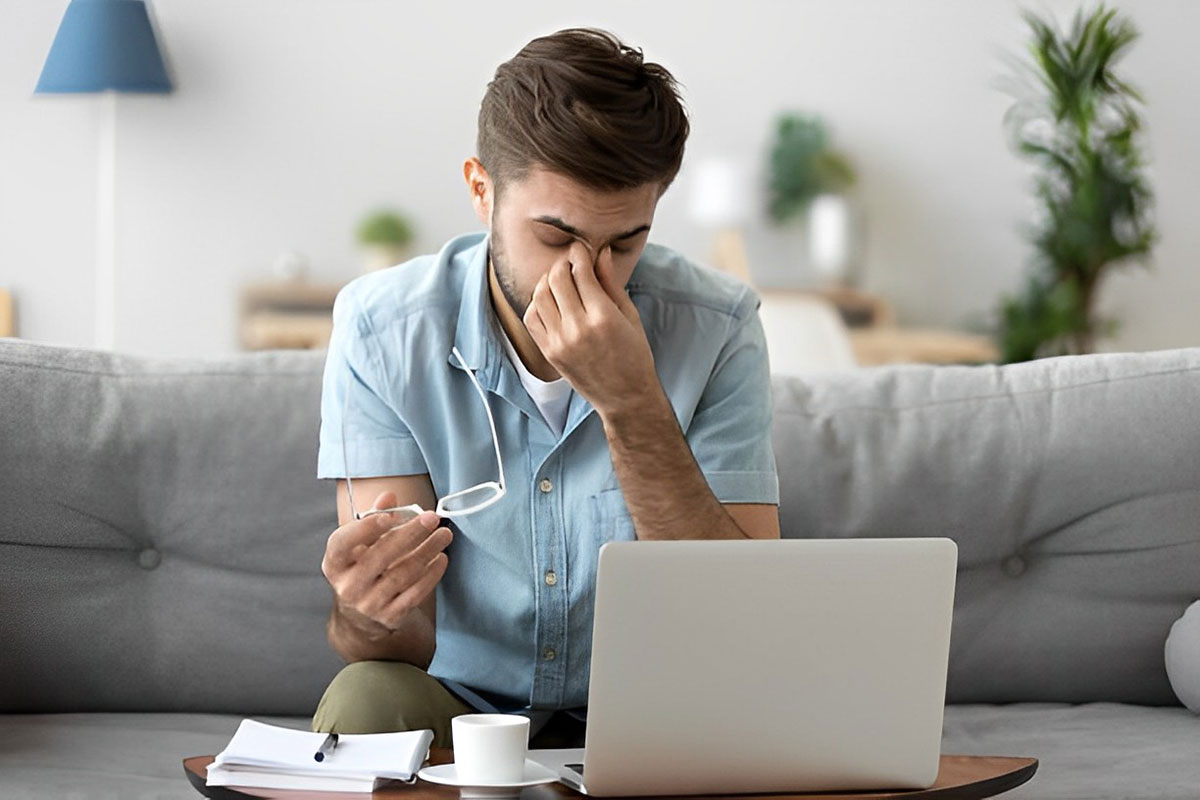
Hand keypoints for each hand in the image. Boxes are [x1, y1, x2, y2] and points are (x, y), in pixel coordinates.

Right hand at [321, 491, 451, 637]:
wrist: (361, 615)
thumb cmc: (362, 568)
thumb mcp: (359, 545)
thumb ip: (373, 518)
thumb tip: (389, 496)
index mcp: (335, 563)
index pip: (342, 544)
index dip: (365, 529)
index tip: (389, 516)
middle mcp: (348, 586)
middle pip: (380, 556)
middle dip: (409, 534)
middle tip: (431, 518)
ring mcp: (369, 604)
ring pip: (402, 575)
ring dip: (426, 551)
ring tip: (444, 535)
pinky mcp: (390, 616)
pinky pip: (414, 594)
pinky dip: (430, 575)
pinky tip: (441, 558)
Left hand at [523, 240, 660, 417]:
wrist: (625, 396)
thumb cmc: (634, 355)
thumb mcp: (629, 316)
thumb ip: (611, 283)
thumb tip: (600, 253)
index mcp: (602, 317)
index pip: (581, 272)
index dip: (579, 253)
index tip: (581, 248)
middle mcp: (577, 329)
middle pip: (557, 279)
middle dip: (563, 264)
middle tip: (571, 262)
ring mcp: (559, 342)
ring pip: (540, 295)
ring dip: (548, 280)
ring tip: (560, 280)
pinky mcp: (549, 352)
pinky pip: (531, 317)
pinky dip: (537, 302)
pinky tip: (551, 301)